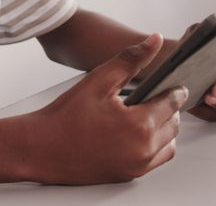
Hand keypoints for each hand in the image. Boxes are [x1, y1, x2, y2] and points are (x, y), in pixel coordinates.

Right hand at [25, 34, 188, 184]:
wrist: (42, 148)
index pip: (173, 103)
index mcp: (139, 125)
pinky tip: (137, 132)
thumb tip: (154, 41)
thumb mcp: (99, 80)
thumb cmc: (65, 117)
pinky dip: (154, 146)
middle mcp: (143, 150)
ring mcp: (136, 166)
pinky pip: (155, 160)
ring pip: (168, 144)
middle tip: (155, 95)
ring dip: (164, 128)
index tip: (172, 83)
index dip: (174, 89)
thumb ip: (130, 59)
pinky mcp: (128, 175)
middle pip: (174, 124)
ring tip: (146, 114)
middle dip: (169, 108)